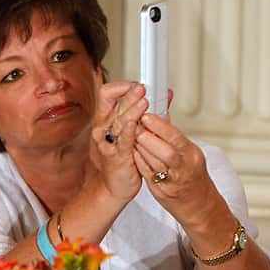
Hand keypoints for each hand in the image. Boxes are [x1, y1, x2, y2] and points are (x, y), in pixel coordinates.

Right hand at [89, 75, 146, 202]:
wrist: (115, 185)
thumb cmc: (123, 158)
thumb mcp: (132, 131)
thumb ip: (145, 112)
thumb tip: (164, 95)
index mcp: (106, 119)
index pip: (107, 94)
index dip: (120, 86)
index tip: (135, 84)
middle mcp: (104, 128)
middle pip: (113, 104)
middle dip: (129, 94)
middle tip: (141, 87)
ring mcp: (108, 141)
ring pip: (117, 121)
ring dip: (131, 110)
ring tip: (143, 102)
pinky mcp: (115, 155)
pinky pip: (121, 141)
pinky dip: (128, 132)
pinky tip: (134, 124)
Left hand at [133, 112, 219, 225]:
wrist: (198, 204)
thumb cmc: (191, 175)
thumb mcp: (188, 153)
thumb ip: (173, 136)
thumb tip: (162, 113)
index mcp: (192, 154)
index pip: (176, 137)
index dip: (160, 126)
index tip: (146, 116)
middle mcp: (184, 167)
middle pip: (167, 152)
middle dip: (150, 139)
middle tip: (135, 127)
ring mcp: (173, 181)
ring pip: (156, 163)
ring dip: (141, 149)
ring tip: (131, 137)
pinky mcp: (162, 191)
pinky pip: (148, 175)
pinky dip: (139, 163)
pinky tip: (132, 154)